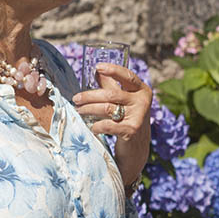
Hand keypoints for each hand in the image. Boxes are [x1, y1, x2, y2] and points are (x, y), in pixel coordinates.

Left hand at [73, 62, 152, 186]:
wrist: (137, 150)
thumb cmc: (128, 121)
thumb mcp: (124, 102)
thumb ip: (112, 86)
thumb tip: (97, 71)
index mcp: (142, 91)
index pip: (127, 76)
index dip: (113, 70)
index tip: (98, 67)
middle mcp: (142, 102)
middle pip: (111, 94)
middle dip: (90, 96)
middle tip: (76, 98)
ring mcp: (138, 116)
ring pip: (106, 108)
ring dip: (89, 109)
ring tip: (79, 110)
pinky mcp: (131, 130)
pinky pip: (106, 125)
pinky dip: (96, 126)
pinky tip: (92, 127)